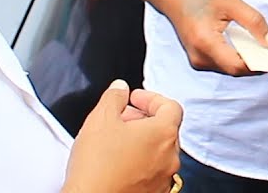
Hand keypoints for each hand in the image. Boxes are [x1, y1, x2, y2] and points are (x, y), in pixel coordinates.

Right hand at [63, 81, 182, 192]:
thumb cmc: (97, 168)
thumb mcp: (100, 119)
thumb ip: (113, 97)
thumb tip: (120, 88)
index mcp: (164, 133)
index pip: (171, 106)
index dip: (151, 98)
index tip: (134, 98)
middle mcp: (170, 157)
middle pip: (165, 129)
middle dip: (144, 119)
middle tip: (122, 118)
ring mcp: (164, 178)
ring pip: (159, 151)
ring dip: (142, 141)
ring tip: (117, 141)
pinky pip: (153, 171)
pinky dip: (141, 162)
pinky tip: (119, 164)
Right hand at [162, 0, 267, 75]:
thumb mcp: (231, 2)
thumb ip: (253, 22)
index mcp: (205, 43)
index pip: (237, 66)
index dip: (259, 64)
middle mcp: (199, 58)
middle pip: (235, 69)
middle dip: (256, 62)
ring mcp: (197, 60)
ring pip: (230, 68)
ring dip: (248, 60)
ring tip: (267, 48)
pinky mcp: (199, 58)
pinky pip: (223, 62)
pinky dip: (238, 56)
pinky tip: (251, 46)